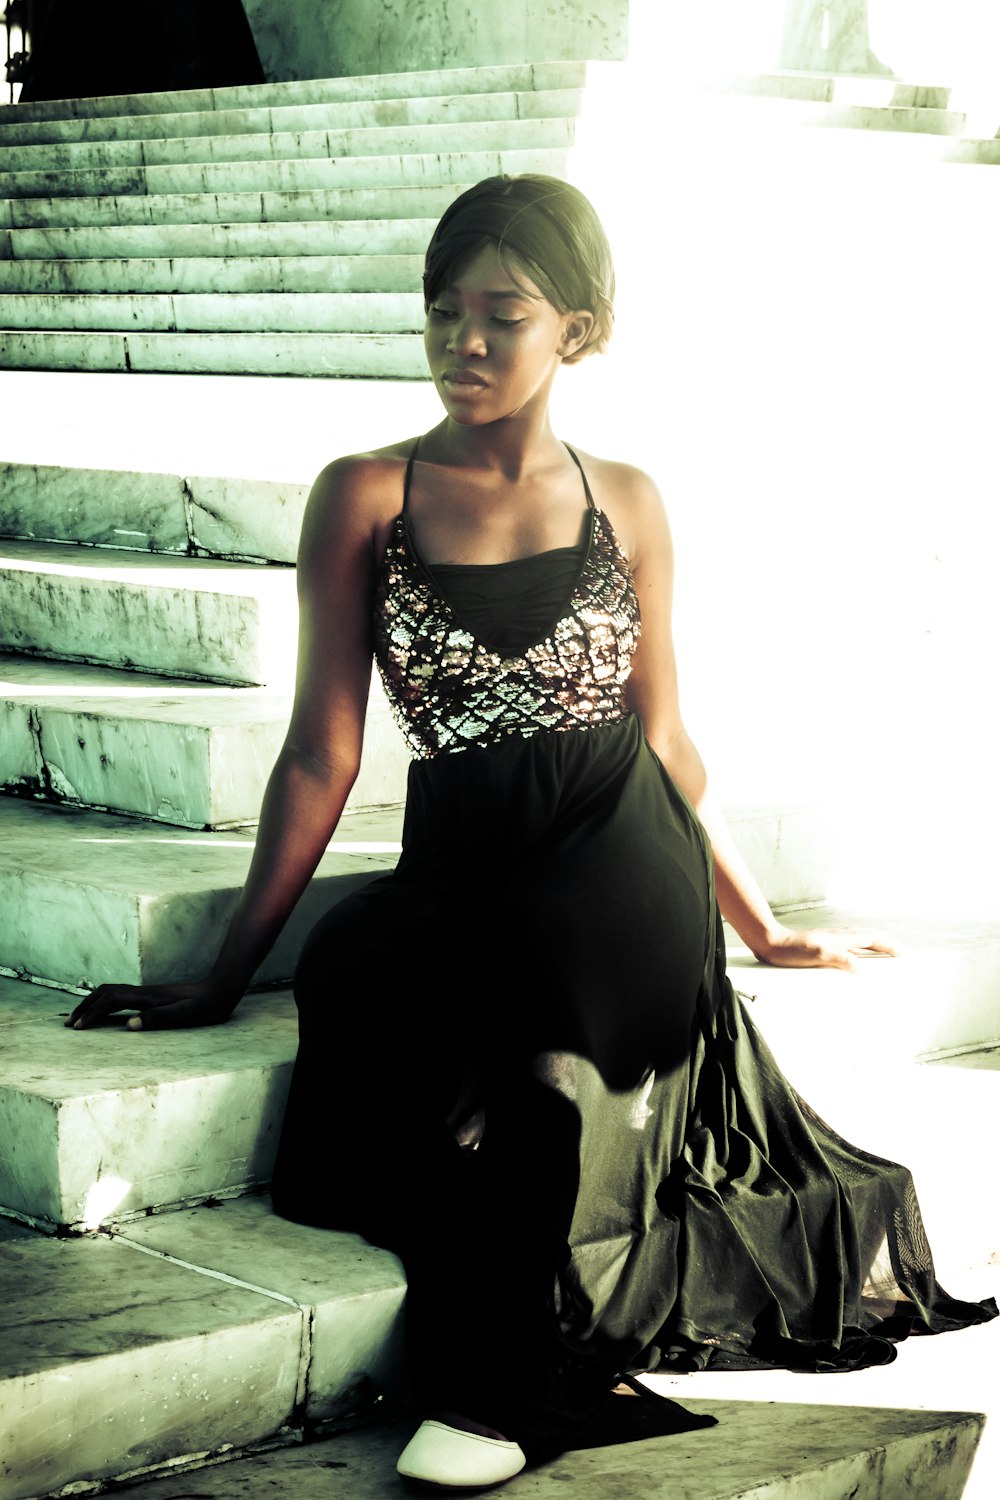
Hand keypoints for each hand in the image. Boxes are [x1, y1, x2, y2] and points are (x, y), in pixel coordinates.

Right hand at [66, 979, 238, 1031]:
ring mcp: (147, 991)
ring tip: (80, 1018)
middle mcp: (144, 991)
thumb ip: (158, 1019)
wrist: (221, 988)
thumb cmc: (206, 1005)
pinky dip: (104, 1001)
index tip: (77, 1028)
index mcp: (148, 997)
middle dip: (85, 1006)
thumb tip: (129, 1026)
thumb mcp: (186, 1015)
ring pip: (111, 991)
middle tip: (69, 1024)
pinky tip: (105, 1012)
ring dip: (93, 1002)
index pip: (111, 1002)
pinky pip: (120, 995)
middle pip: (105, 992)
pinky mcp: (151, 994)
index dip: (92, 1014)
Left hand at [755, 925, 896, 971]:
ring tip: (887, 958)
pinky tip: (857, 961)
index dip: (892, 947)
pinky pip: (850, 947)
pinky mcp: (824, 945)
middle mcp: (841, 936)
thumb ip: (840, 959)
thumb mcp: (818, 955)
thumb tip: (862, 968)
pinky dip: (861, 952)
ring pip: (861, 941)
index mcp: (843, 938)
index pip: (875, 940)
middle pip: (872, 938)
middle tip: (904, 957)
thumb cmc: (792, 950)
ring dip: (876, 948)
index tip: (908, 955)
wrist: (770, 942)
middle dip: (889, 946)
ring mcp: (832, 940)